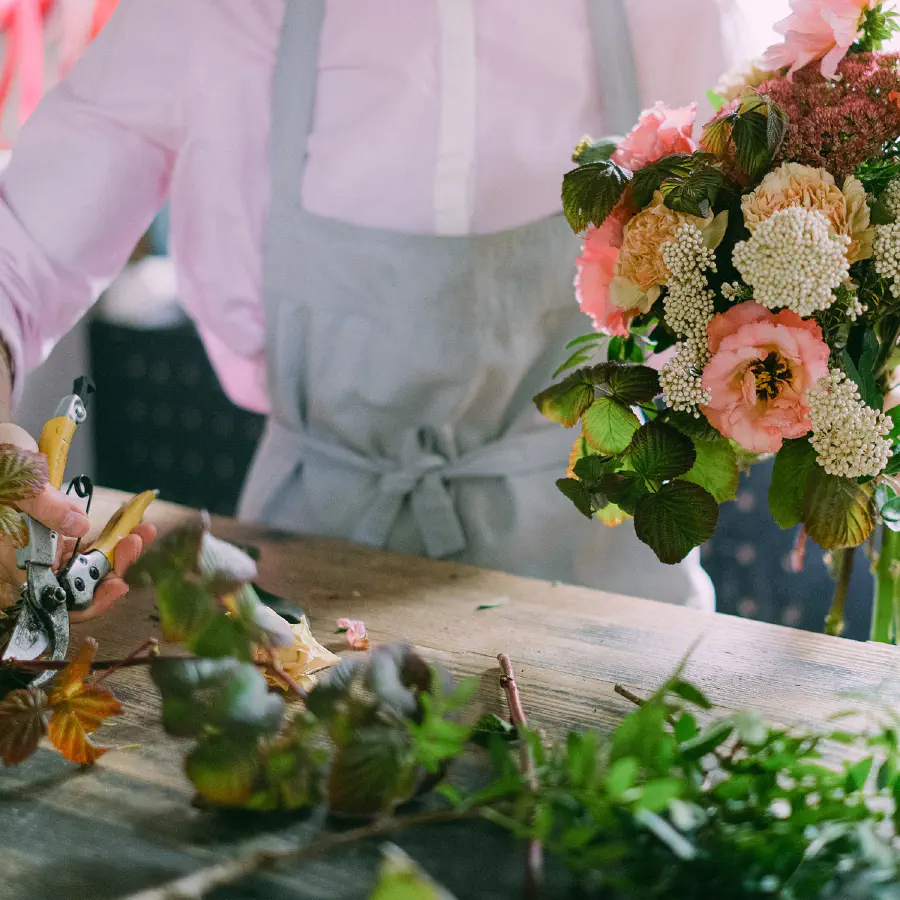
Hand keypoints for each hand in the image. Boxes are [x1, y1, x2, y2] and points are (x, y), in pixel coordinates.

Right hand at [0, 423, 155, 620]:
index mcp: (14, 559)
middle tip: (136, 542)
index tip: (116, 584)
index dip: (88, 600)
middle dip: (113, 569)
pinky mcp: (55, 535)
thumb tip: (78, 525)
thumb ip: (45, 506)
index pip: (54, 600)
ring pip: (87, 566)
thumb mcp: (19, 482)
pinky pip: (88, 547)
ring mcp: (44, 550)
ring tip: (142, 531)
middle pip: (77, 585)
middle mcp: (30, 561)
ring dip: (118, 552)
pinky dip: (112, 538)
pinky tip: (132, 524)